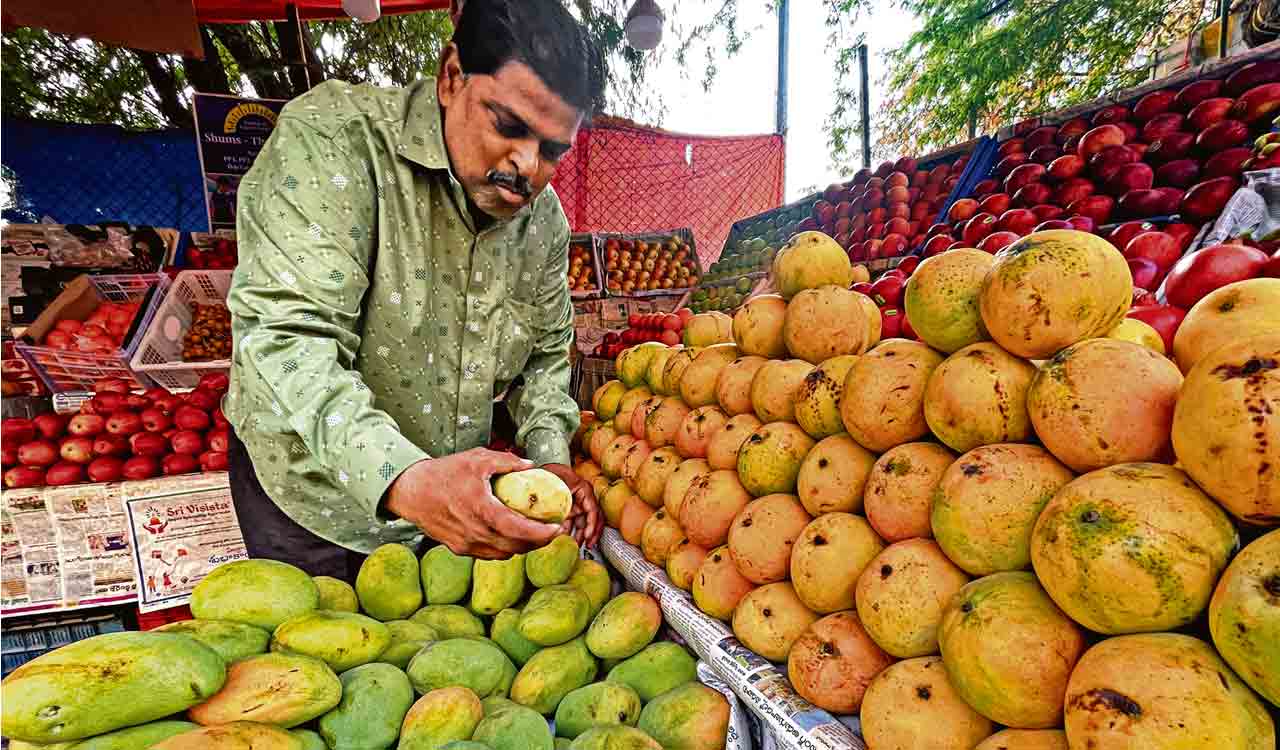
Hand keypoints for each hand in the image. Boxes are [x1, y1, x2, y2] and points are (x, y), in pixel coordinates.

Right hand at [383, 448, 559, 558]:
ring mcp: (465, 544)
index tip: (558, 528)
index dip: (542, 534)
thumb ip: (507, 462)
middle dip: (539, 542)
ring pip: (504, 554)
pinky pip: (489, 554)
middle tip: (554, 531)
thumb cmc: (443, 472)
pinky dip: (505, 548)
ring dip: (523, 547)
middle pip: (516, 547)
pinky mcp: (459, 549)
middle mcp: (474, 532)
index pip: (519, 530)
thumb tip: (531, 466)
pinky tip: (512, 536)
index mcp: (481, 510)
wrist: (410, 491)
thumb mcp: (477, 459)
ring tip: (536, 534)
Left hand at [541, 463, 602, 548]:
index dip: (591, 523)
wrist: (536, 470)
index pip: (593, 508)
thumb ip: (556, 497)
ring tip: (576, 546)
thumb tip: (553, 512)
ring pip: (582, 522)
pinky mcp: (567, 509)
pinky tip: (568, 540)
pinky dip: (572, 532)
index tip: (587, 535)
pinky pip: (573, 522)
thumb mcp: (552, 482)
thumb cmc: (547, 471)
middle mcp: (581, 496)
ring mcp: (574, 503)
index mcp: (582, 488)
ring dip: (581, 535)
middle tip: (587, 545)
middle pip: (592, 517)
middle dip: (590, 533)